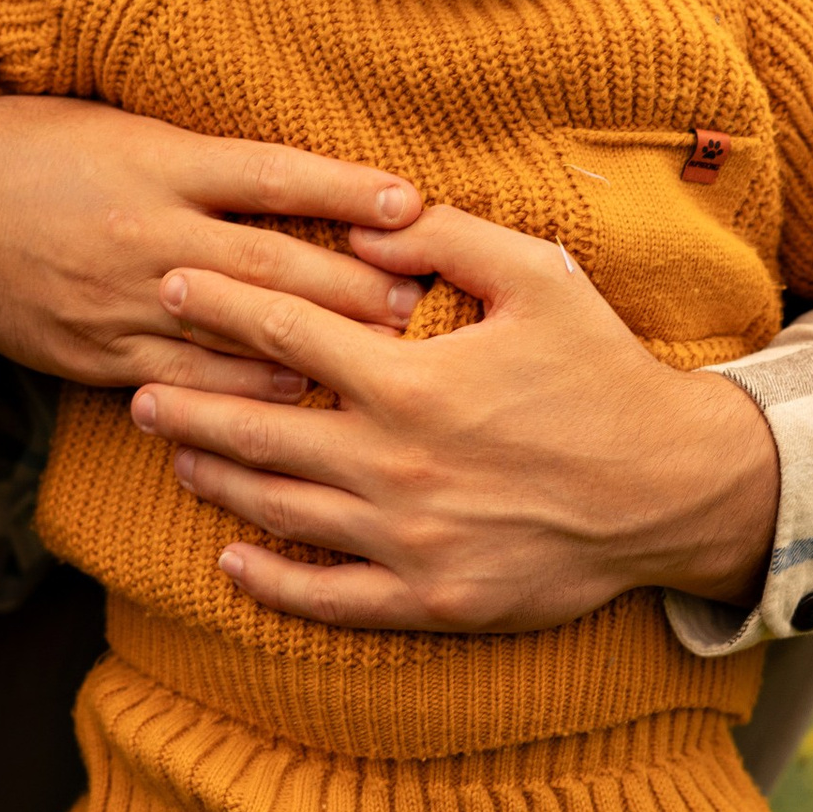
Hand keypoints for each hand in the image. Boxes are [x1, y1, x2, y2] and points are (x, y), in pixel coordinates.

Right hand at [0, 96, 431, 402]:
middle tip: (423, 304)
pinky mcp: (97, 352)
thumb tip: (290, 177)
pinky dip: (241, 394)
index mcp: (159, 161)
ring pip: (238, 333)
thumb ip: (198, 155)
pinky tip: (293, 401)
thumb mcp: (117, 123)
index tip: (412, 205)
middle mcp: (151, 232)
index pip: (274, 175)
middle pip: (274, 265)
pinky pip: (182, 380)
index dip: (347, 192)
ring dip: (317, 350)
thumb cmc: (28, 148)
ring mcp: (124, 299)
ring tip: (386, 363)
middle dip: (356, 288)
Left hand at [133, 202, 782, 628]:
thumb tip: (371, 214)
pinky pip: (327, 597)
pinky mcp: (428, 597)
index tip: (171, 288)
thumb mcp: (541, 279)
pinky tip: (232, 558)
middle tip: (139, 389)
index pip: (284, 332)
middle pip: (256, 429)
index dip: (219, 304)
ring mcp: (405, 539)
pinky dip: (270, 580)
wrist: (673, 491)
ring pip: (278, 510)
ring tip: (176, 454)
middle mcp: (392, 465)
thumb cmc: (606, 375)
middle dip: (187, 404)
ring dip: (217, 479)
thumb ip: (450, 239)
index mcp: (410, 382)